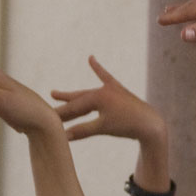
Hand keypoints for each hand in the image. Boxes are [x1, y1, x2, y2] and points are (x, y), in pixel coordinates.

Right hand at [51, 56, 165, 144]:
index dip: (60, 116)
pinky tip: (92, 59)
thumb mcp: (103, 128)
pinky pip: (106, 78)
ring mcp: (110, 89)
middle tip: (44, 111)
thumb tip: (63, 137)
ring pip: (86, 94)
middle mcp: (101, 90)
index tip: (46, 120)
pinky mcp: (119, 91)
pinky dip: (99, 69)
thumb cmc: (127, 126)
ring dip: (73, 95)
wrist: (151, 124)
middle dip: (63, 106)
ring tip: (55, 93)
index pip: (74, 108)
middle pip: (78, 100)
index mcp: (97, 97)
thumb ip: (83, 130)